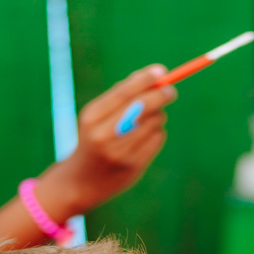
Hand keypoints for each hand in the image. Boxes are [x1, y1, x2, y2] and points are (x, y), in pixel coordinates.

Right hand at [64, 65, 176, 211]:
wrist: (81, 181)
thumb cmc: (93, 140)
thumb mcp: (97, 117)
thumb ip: (121, 96)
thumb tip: (155, 75)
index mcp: (92, 117)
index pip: (124, 92)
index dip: (145, 80)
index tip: (161, 71)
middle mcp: (104, 135)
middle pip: (142, 106)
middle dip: (161, 95)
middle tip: (171, 91)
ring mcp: (120, 152)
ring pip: (154, 122)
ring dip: (158, 116)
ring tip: (147, 122)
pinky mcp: (134, 165)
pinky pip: (157, 138)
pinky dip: (157, 133)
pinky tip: (146, 138)